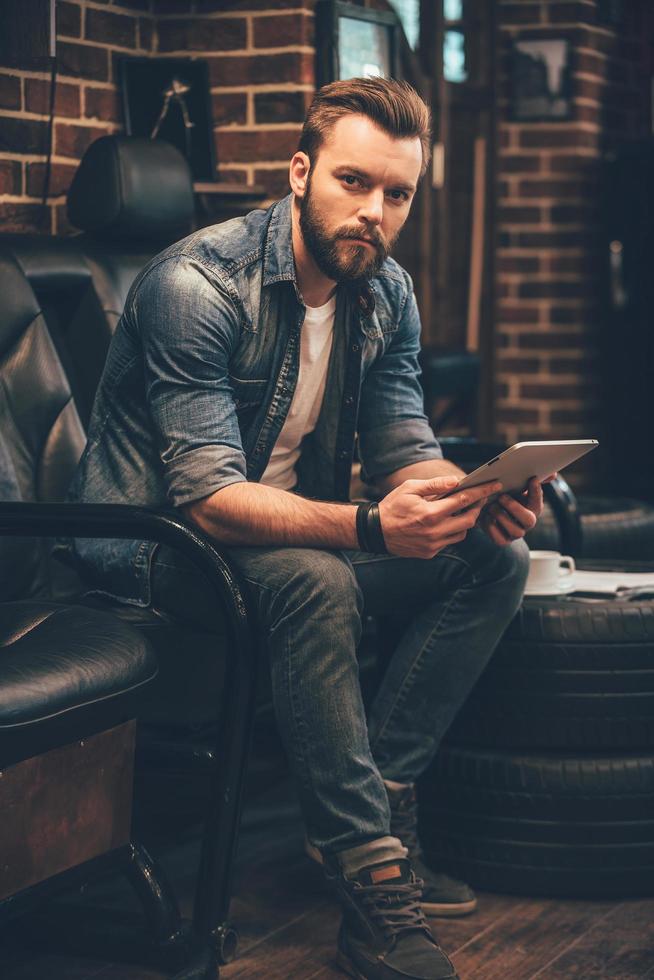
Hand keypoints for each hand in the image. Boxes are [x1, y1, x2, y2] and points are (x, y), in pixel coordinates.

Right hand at [379, 475, 502, 558]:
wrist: (375, 531)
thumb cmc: (392, 506)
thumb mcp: (410, 488)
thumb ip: (435, 485)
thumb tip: (456, 481)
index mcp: (431, 513)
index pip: (464, 500)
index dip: (482, 492)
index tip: (494, 485)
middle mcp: (435, 531)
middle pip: (469, 520)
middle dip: (478, 508)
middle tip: (480, 498)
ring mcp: (433, 544)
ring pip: (462, 533)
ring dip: (465, 521)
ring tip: (461, 510)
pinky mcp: (430, 553)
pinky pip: (449, 542)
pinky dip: (451, 531)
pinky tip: (445, 522)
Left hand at [479, 476, 543, 545]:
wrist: (488, 512)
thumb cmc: (506, 497)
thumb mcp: (517, 488)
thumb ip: (531, 482)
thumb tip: (553, 475)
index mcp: (533, 509)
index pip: (539, 502)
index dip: (536, 492)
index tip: (532, 479)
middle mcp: (527, 523)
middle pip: (529, 521)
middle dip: (514, 508)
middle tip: (502, 497)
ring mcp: (516, 533)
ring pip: (515, 531)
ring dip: (501, 517)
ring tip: (491, 506)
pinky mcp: (503, 541)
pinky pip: (499, 539)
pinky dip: (491, 526)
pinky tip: (486, 516)